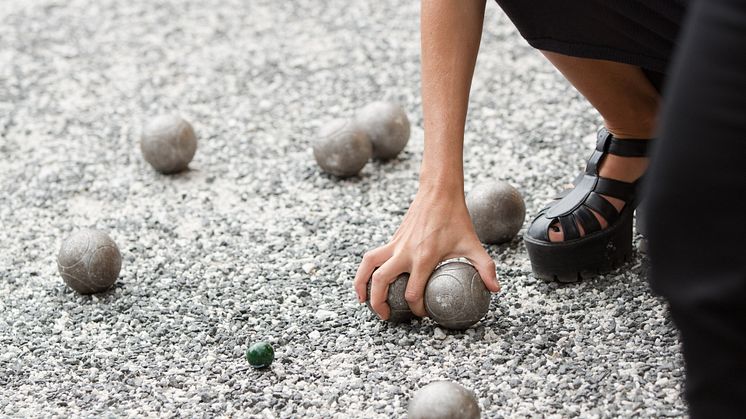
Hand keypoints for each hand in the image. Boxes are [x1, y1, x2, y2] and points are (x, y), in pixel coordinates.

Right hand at [353, 181, 500, 318]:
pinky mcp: (392, 239)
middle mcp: (405, 252)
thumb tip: (495, 289)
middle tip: (386, 316)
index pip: (413, 293)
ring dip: (361, 284)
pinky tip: (368, 281)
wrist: (439, 191)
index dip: (416, 309)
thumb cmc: (456, 218)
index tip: (423, 314)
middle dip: (379, 303)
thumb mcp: (473, 244)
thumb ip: (485, 268)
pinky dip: (366, 270)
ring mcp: (396, 245)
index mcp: (424, 258)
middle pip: (381, 282)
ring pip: (368, 266)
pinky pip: (372, 256)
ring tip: (362, 301)